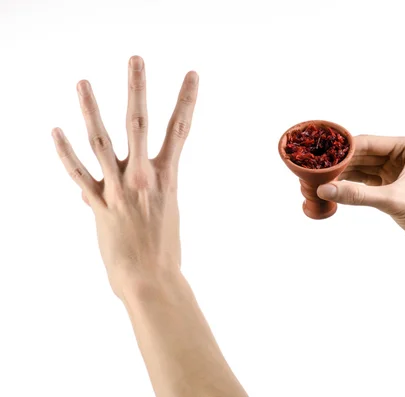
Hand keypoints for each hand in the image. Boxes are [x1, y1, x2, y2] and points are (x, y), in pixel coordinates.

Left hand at [52, 56, 197, 298]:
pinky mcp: (99, 205)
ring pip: (102, 142)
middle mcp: (144, 178)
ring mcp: (119, 189)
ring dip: (91, 110)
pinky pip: (79, 174)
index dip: (187, 99)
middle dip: (137, 89)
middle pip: (139, 124)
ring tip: (82, 82)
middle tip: (135, 59)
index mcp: (167, 178)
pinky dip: (65, 153)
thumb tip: (112, 189)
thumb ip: (145, 194)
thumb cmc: (163, 252)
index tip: (192, 74)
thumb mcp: (164, 215)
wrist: (152, 280)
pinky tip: (55, 131)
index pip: (180, 130)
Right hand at [317, 135, 404, 262]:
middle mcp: (403, 155)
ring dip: (344, 176)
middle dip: (341, 164)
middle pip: (363, 155)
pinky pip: (366, 183)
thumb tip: (325, 189)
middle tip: (315, 172)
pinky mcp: (393, 188)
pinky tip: (336, 190)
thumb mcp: (393, 201)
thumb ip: (357, 195)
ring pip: (363, 169)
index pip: (368, 143)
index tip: (319, 157)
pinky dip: (352, 187)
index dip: (343, 150)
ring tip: (321, 181)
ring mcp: (397, 171)